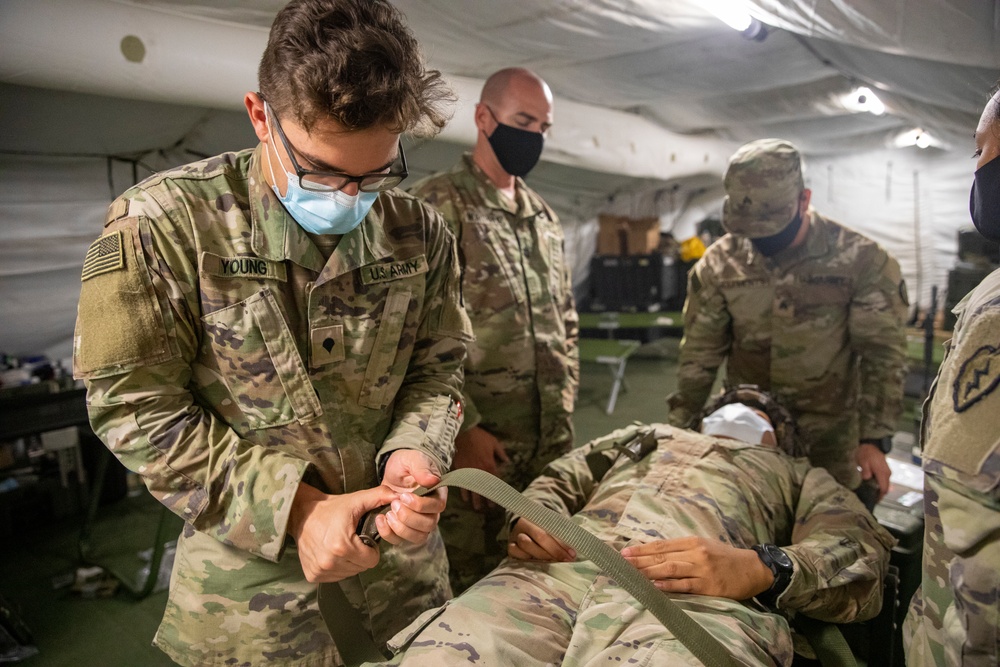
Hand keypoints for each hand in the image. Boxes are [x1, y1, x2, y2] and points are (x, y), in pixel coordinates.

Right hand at [287, 482, 398, 582]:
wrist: (301, 513)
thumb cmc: (331, 508)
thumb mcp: (356, 500)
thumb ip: (379, 497)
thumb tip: (398, 495)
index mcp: (342, 546)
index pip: (372, 560)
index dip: (371, 549)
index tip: (363, 537)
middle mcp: (330, 562)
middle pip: (361, 568)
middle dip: (361, 555)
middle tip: (352, 539)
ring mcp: (320, 571)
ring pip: (349, 573)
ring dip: (349, 562)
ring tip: (341, 545)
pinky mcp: (313, 575)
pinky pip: (335, 577)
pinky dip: (337, 567)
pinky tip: (331, 552)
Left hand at [379, 449, 447, 545]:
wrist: (393, 472)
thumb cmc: (406, 463)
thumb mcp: (412, 459)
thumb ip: (421, 468)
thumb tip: (433, 480)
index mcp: (437, 494)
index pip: (437, 506)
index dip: (420, 505)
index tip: (404, 496)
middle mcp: (432, 511)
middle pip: (429, 524)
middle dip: (409, 517)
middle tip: (394, 504)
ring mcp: (419, 522)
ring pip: (418, 536)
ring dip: (401, 528)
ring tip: (388, 514)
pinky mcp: (405, 529)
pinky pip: (402, 541)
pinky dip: (390, 534)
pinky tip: (381, 520)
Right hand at [452, 426, 508, 509]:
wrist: (463, 433)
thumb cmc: (480, 437)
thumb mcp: (494, 443)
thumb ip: (501, 453)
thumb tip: (507, 461)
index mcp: (490, 465)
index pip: (495, 482)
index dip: (497, 491)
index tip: (500, 499)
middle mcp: (480, 472)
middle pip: (484, 488)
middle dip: (487, 498)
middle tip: (490, 507)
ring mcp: (469, 472)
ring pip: (473, 489)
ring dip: (476, 499)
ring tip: (478, 507)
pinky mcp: (460, 470)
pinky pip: (462, 484)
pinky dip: (464, 492)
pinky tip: (465, 499)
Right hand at [507, 518, 575, 561]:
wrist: (526, 528)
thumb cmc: (544, 529)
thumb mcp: (552, 526)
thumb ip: (562, 533)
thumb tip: (579, 544)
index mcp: (535, 516)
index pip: (550, 528)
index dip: (561, 542)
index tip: (572, 553)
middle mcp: (523, 526)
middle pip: (539, 537)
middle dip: (555, 550)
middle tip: (567, 559)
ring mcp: (514, 537)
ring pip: (526, 545)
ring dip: (543, 556)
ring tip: (555, 563)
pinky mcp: (510, 549)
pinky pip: (516, 554)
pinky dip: (528, 560)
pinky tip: (539, 564)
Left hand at [621, 536, 773, 599]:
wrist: (753, 569)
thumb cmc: (724, 557)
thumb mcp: (703, 546)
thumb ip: (682, 549)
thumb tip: (655, 553)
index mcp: (692, 542)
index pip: (661, 545)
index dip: (642, 549)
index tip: (624, 552)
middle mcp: (696, 553)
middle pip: (662, 557)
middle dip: (640, 560)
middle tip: (621, 563)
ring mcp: (702, 569)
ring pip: (670, 569)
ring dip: (649, 572)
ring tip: (632, 574)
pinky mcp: (709, 586)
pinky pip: (685, 585)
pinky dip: (669, 586)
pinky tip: (655, 586)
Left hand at [856, 443, 890, 500]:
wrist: (870, 445)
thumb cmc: (865, 453)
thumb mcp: (863, 461)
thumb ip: (865, 470)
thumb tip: (867, 478)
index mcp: (882, 472)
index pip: (884, 488)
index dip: (880, 496)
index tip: (874, 501)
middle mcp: (887, 473)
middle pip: (886, 488)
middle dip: (879, 494)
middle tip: (870, 499)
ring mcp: (887, 472)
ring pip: (885, 484)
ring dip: (879, 489)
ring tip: (869, 493)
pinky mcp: (885, 470)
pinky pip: (883, 480)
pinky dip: (879, 484)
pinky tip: (871, 486)